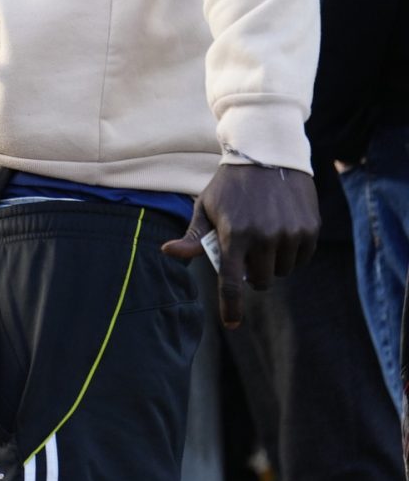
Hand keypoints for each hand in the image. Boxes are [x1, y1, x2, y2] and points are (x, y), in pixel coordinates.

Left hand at [162, 161, 318, 326]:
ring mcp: (290, 234)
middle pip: (260, 281)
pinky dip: (291, 253)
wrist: (268, 156)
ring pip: (282, 271)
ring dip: (271, 262)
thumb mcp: (206, 207)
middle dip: (252, 274)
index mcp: (234, 235)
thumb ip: (194, 236)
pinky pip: (301, 259)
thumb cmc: (230, 187)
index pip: (232, 282)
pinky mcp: (310, 230)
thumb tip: (169, 252)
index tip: (231, 324)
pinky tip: (281, 231)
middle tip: (246, 252)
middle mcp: (264, 237)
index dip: (231, 307)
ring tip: (263, 236)